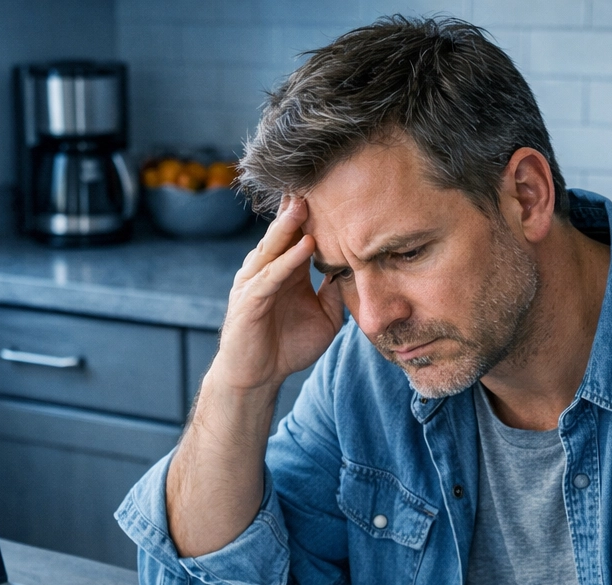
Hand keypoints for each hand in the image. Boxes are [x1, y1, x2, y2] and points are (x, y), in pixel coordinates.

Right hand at [211, 196, 343, 392]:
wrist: (257, 378)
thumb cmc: (287, 348)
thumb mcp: (325, 317)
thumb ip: (337, 293)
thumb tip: (361, 273)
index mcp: (286, 270)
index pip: (300, 234)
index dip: (315, 214)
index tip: (335, 189)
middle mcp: (268, 270)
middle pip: (284, 232)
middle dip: (298, 207)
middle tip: (314, 178)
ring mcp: (256, 283)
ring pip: (273, 247)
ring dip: (289, 226)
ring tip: (304, 203)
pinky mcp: (250, 301)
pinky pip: (270, 276)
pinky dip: (287, 260)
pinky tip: (304, 246)